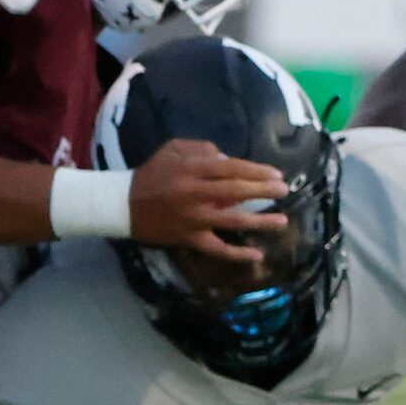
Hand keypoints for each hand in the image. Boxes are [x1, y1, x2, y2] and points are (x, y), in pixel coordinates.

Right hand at [125, 138, 288, 264]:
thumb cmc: (151, 174)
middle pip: (235, 191)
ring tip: (282, 220)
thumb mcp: (172, 151)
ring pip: (232, 221)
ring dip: (260, 221)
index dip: (256, 171)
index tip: (277, 174)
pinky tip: (257, 254)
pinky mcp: (189, 238)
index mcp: (190, 169)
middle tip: (284, 191)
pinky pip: (217, 249)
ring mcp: (193, 218)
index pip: (230, 168)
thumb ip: (201, 149)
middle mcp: (193, 193)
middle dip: (264, 191)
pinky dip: (237, 254)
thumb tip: (229, 158)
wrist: (121, 204)